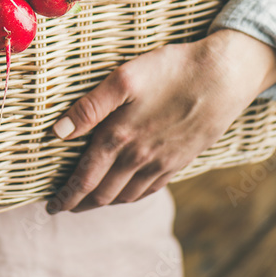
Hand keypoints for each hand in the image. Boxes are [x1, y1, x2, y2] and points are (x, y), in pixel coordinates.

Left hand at [46, 29, 275, 213]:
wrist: (224, 76)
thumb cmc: (171, 69)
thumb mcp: (124, 78)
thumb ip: (89, 107)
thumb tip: (57, 132)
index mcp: (119, 138)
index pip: (84, 178)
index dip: (66, 195)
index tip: (51, 205)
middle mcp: (139, 158)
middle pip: (103, 194)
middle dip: (80, 203)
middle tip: (63, 206)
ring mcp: (162, 163)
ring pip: (126, 195)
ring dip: (104, 202)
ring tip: (90, 201)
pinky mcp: (181, 160)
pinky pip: (150, 189)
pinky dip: (131, 196)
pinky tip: (127, 192)